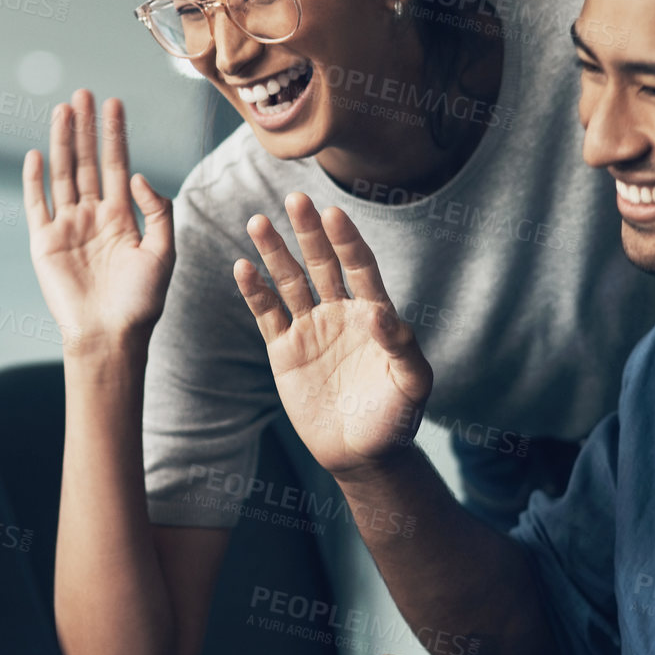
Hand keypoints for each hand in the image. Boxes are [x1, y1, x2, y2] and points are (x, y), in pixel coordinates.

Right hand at [22, 89, 173, 355]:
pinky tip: (37, 153)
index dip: (115, 135)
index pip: (116, 164)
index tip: (115, 104)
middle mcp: (93, 216)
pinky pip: (36, 204)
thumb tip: (136, 175)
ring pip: (63, 174)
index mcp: (122, 217)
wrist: (110, 336)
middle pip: (87, 162)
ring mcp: (67, 227)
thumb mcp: (162, 253)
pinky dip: (34, 179)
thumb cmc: (141, 302)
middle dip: (87, 128)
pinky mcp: (44, 243)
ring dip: (62, 142)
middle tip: (84, 93)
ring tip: (63, 110)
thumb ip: (157, 211)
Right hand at [234, 194, 432, 477]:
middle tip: (295, 199)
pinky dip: (254, 292)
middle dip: (309, 232)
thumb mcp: (412, 385)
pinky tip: (242, 267)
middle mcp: (341, 313)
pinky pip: (267, 315)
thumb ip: (402, 348)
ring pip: (290, 282)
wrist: (362, 455)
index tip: (333, 213)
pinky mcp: (285, 351)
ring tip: (258, 221)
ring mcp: (311, 329)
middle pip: (322, 264)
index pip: (360, 267)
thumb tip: (383, 313)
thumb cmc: (396, 419)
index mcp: (373, 314)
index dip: (347, 241)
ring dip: (274, 253)